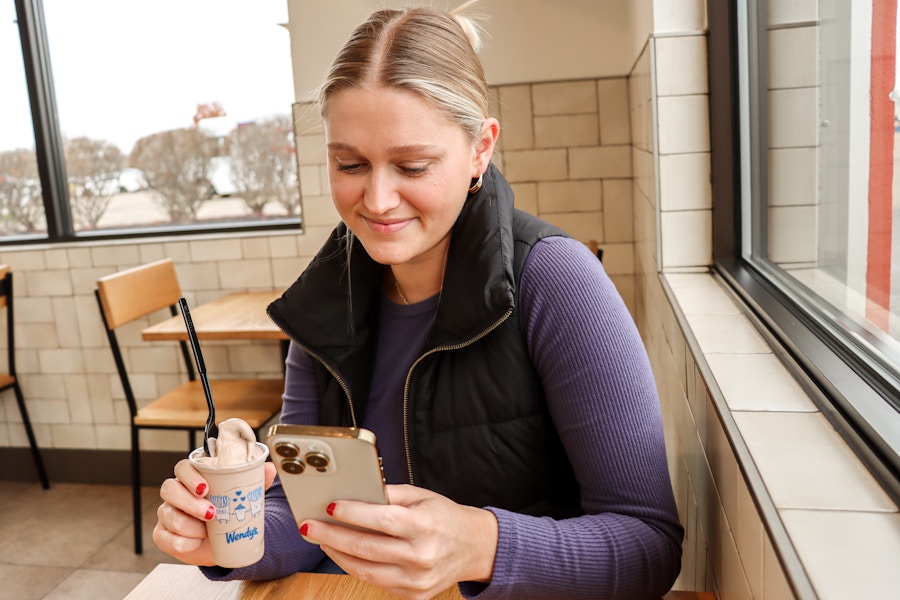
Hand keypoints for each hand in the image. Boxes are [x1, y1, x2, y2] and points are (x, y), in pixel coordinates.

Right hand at [153, 459, 276, 565]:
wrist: (220, 544)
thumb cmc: (226, 515)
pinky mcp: (163, 535)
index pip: (183, 468)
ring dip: (189, 525)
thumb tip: (269, 468)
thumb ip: (254, 482)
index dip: (190, 476)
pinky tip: (195, 542)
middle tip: (211, 513)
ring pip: (168, 515)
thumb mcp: (240, 498)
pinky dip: (183, 542)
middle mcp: (176, 494)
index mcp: (192, 479)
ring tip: (207, 531)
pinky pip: (166, 538)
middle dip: (190, 502)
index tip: (205, 488)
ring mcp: (167, 514)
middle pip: (170, 489)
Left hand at [300, 484, 497, 599]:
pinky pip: (376, 582)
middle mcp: (422, 556)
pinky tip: (343, 553)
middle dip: (332, 536)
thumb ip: (390, 494)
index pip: (382, 520)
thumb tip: (354, 492)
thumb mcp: (422, 496)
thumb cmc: (445, 517)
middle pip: (367, 548)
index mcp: (426, 526)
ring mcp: (418, 580)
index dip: (353, 514)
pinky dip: (356, 567)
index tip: (329, 507)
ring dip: (338, 554)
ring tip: (321, 539)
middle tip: (309, 526)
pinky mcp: (414, 596)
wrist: (475, 547)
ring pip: (366, 571)